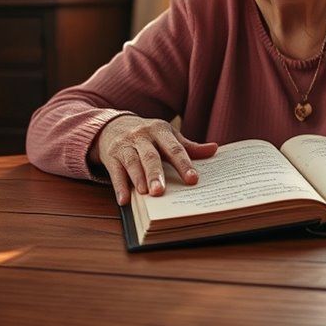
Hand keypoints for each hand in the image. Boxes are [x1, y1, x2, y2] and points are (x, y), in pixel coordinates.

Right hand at [90, 115, 217, 204]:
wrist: (113, 125)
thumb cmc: (147, 135)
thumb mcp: (167, 136)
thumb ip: (188, 146)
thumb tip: (214, 149)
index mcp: (160, 130)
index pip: (175, 148)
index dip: (184, 164)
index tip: (193, 179)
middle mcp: (142, 136)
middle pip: (150, 156)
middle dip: (156, 174)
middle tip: (161, 191)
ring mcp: (125, 146)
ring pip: (132, 162)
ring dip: (138, 179)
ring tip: (145, 194)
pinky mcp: (111, 156)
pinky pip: (115, 171)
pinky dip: (119, 186)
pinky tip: (124, 200)